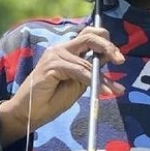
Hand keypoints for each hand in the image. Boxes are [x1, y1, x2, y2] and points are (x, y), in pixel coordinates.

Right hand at [0, 26, 124, 144]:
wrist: (28, 114)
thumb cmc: (51, 100)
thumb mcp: (78, 84)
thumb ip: (90, 71)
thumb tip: (110, 60)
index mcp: (67, 51)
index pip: (90, 37)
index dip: (106, 44)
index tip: (119, 59)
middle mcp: (61, 49)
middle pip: (89, 36)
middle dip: (108, 47)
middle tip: (120, 60)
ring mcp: (55, 55)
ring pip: (86, 60)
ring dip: (102, 75)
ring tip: (112, 90)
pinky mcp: (51, 65)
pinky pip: (79, 71)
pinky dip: (92, 81)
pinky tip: (101, 91)